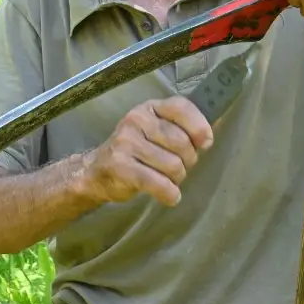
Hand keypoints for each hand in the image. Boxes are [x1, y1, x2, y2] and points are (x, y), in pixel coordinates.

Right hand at [82, 97, 213, 207]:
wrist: (96, 172)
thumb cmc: (135, 151)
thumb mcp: (154, 131)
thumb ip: (179, 129)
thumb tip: (207, 139)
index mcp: (148, 108)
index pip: (180, 107)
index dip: (198, 126)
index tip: (205, 143)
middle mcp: (136, 120)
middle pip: (182, 142)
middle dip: (188, 160)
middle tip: (177, 167)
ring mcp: (126, 143)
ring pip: (173, 165)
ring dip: (177, 179)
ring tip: (167, 180)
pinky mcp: (121, 167)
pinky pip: (159, 183)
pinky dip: (169, 194)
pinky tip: (169, 196)